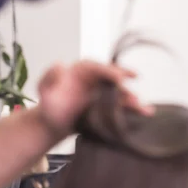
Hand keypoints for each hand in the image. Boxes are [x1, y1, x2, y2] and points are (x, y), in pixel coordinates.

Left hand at [36, 60, 152, 138]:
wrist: (53, 122)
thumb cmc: (49, 103)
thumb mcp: (43, 88)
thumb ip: (49, 76)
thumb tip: (60, 65)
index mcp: (83, 69)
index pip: (98, 67)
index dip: (110, 71)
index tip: (119, 78)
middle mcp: (96, 78)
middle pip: (113, 77)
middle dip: (124, 80)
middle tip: (134, 83)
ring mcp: (103, 92)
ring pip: (120, 92)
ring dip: (131, 98)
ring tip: (142, 106)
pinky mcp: (107, 105)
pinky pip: (122, 105)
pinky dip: (133, 108)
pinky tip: (144, 112)